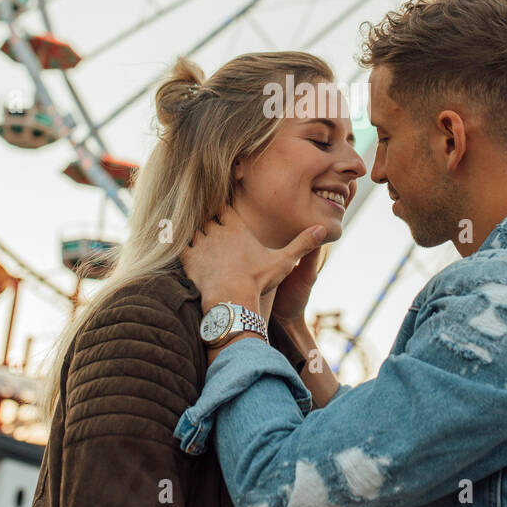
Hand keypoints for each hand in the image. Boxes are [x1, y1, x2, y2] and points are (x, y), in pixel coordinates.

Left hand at [182, 204, 325, 310]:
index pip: (224, 207)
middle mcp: (216, 231)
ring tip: (205, 246)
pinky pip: (182, 249)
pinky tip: (192, 258)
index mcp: (236, 226)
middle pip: (208, 218)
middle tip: (216, 232)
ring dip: (198, 237)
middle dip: (211, 223)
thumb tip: (324, 229)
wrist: (232, 299)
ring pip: (194, 232)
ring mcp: (201, 244)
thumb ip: (303, 243)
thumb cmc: (258, 279)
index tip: (225, 214)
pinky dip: (186, 251)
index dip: (224, 211)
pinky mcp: (189, 260)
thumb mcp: (285, 260)